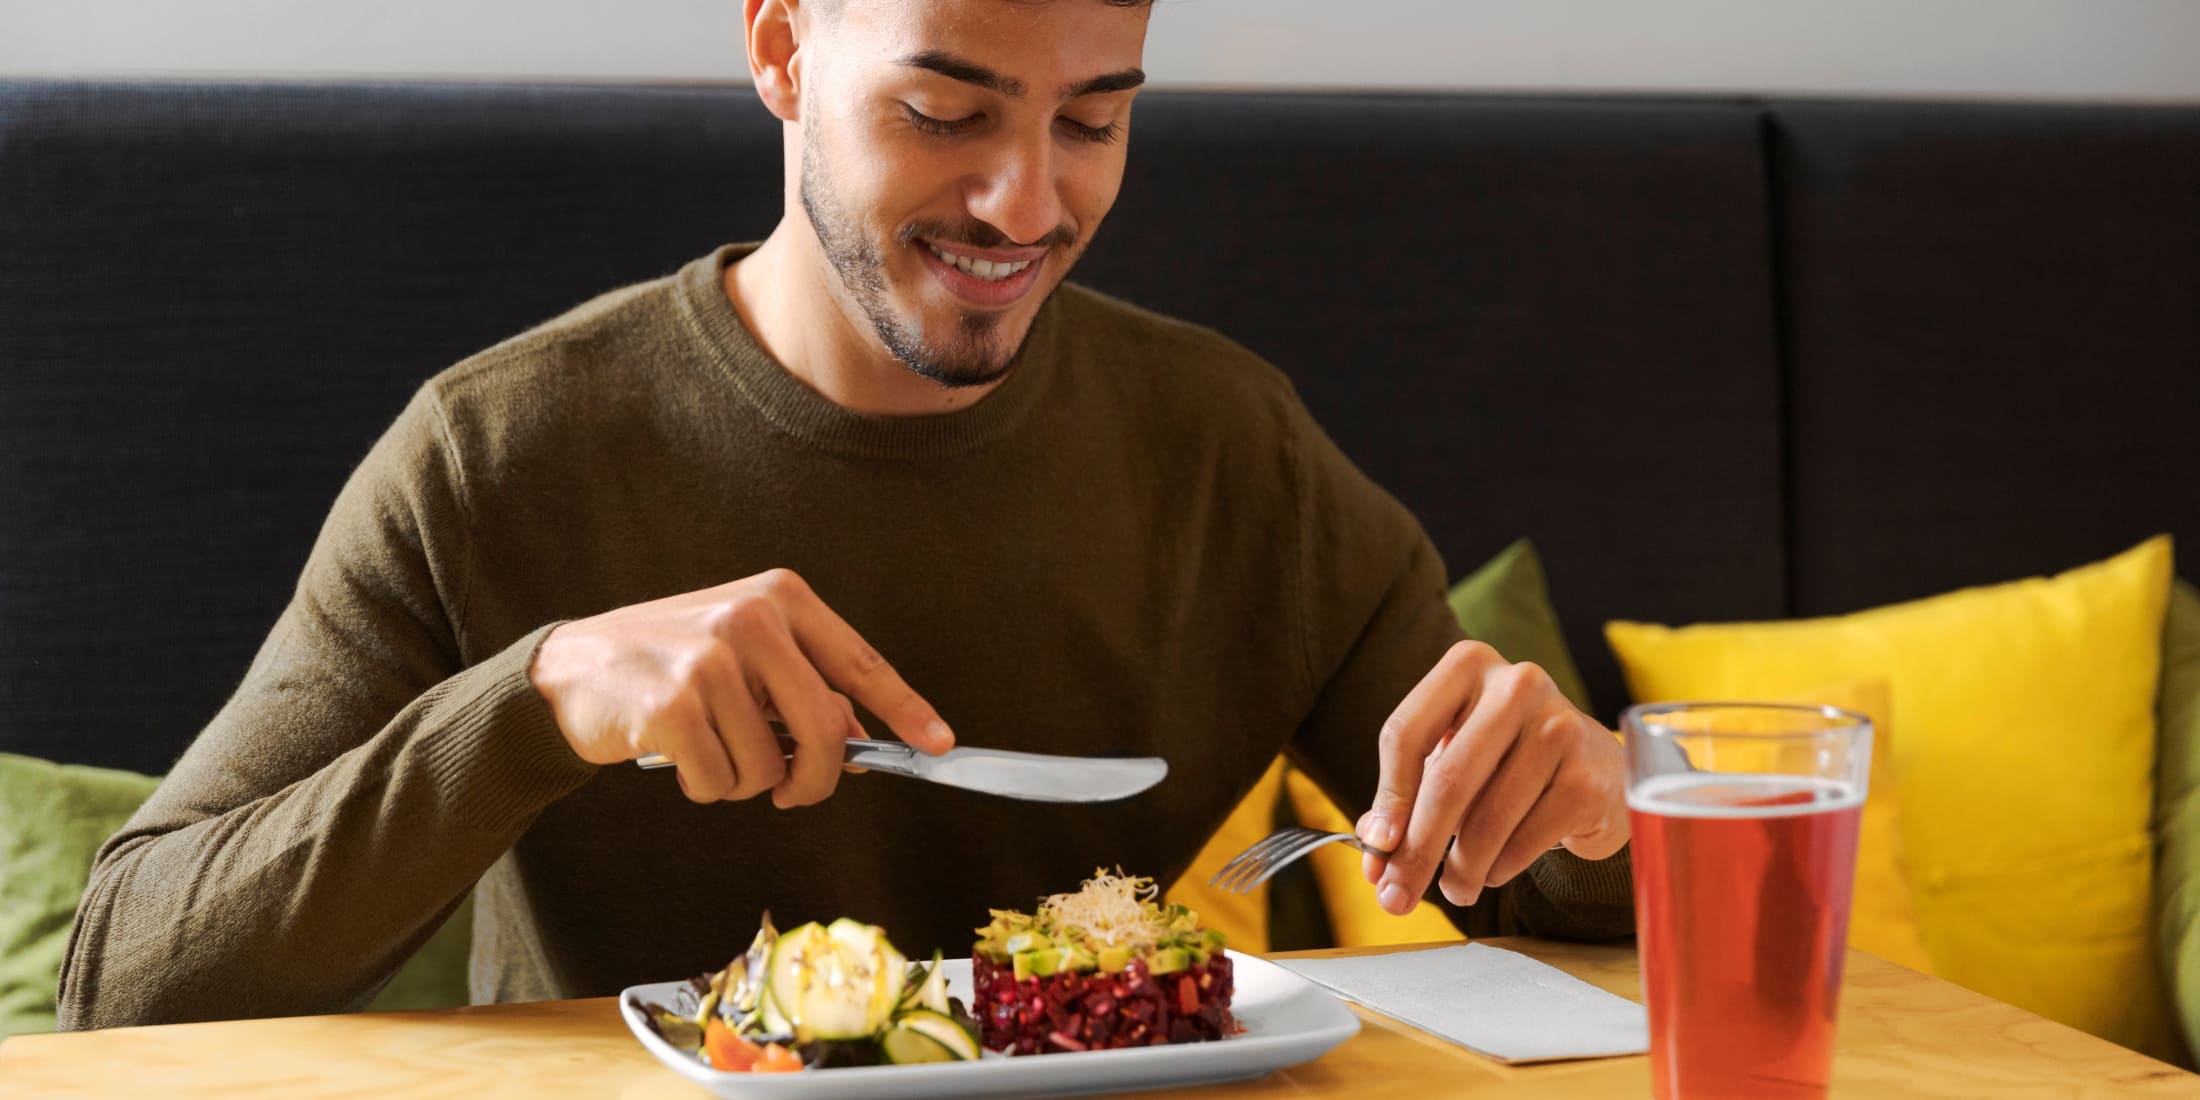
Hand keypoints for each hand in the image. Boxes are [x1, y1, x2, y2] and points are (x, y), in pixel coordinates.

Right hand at [529, 568, 951, 807]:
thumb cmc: (671, 664)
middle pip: (825, 730)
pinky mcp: (674, 705)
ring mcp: (712, 659)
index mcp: (780, 598)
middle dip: (814, 779)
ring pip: (770, 766)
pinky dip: (705, 787)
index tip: (941, 744)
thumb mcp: (746, 658)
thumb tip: (861, 744)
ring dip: (744, 781)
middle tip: (791, 793)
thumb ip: (804, 691)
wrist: (572, 668)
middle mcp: (752, 619)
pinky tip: (677, 756)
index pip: (860, 662)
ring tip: (708, 749)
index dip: (905, 709)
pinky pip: (722, 782)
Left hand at [1355, 640, 1627, 913]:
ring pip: (1486, 818)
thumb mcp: (1453, 762)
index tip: (1376, 848)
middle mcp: (1516, 684)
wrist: (1597, 772)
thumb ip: (1408, 801)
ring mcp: (1559, 727)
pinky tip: (1494, 871)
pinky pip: (1524, 840)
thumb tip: (1375, 858)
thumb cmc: (1508, 763)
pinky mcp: (1588, 776)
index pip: (1406, 733)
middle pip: (1447, 779)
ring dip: (1460, 870)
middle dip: (1416, 850)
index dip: (1388, 798)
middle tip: (1396, 897)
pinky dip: (1499, 868)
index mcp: (1467, 666)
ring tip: (1453, 891)